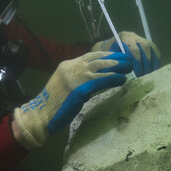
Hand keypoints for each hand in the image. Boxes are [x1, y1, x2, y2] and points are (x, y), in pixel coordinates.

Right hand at [13, 51, 131, 148]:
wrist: (41, 115)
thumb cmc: (54, 104)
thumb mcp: (66, 85)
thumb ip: (79, 78)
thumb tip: (98, 77)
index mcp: (67, 65)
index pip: (90, 56)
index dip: (106, 55)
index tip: (118, 56)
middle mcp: (72, 67)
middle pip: (98, 58)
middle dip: (115, 58)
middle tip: (128, 59)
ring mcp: (75, 77)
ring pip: (101, 67)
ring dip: (117, 66)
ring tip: (129, 67)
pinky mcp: (79, 89)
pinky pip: (100, 81)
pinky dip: (113, 79)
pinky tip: (121, 79)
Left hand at [92, 31, 160, 76]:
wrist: (109, 47)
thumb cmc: (107, 54)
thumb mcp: (107, 57)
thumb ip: (115, 64)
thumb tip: (124, 75)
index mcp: (123, 37)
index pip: (134, 50)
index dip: (138, 64)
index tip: (137, 75)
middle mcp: (133, 36)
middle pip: (145, 48)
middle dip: (146, 64)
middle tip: (144, 76)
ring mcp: (141, 39)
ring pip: (151, 48)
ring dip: (152, 62)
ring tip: (150, 75)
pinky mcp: (147, 43)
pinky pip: (155, 51)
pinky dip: (156, 61)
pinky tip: (154, 71)